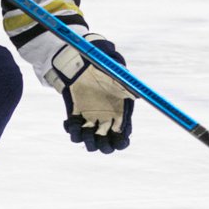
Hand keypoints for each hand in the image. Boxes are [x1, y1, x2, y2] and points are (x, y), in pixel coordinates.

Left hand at [46, 36, 134, 153]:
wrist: (82, 63)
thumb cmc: (102, 69)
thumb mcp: (117, 77)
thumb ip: (127, 86)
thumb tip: (139, 95)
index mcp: (119, 115)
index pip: (123, 138)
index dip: (121, 142)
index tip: (116, 138)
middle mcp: (106, 121)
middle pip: (107, 145)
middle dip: (103, 145)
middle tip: (96, 133)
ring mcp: (90, 121)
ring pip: (90, 143)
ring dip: (87, 140)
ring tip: (82, 127)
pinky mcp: (76, 118)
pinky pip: (74, 133)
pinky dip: (71, 131)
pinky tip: (70, 121)